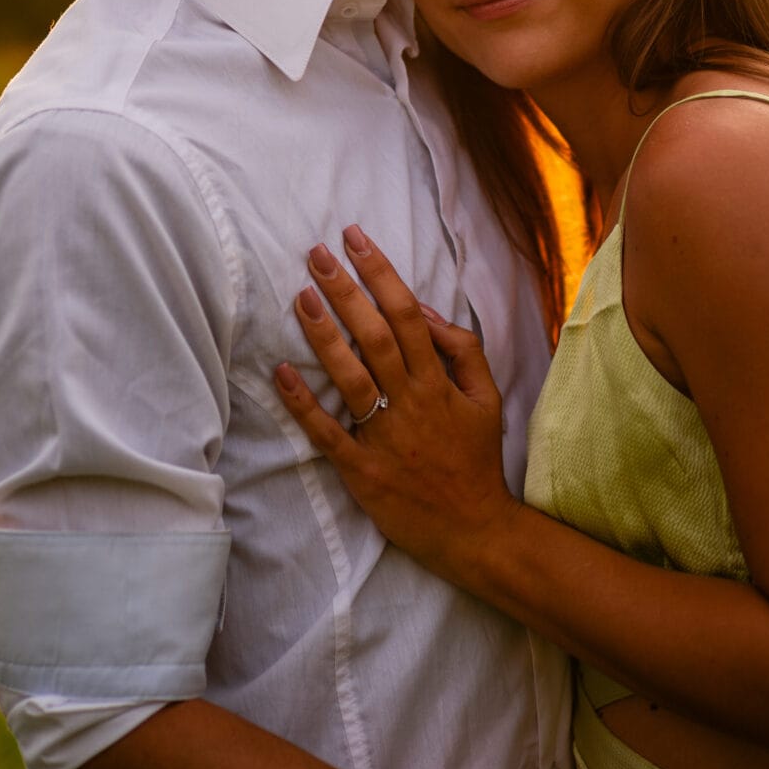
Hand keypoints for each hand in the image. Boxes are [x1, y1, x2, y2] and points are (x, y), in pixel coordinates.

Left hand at [274, 225, 515, 578]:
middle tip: (316, 254)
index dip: (380, 273)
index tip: (355, 239)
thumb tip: (427, 311)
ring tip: (301, 297)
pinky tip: (281, 372)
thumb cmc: (476, 460)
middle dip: (346, 290)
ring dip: (324, 335)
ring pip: (351, 377)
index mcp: (439, 382)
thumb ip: (463, 351)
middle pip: (375, 336)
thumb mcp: (487, 399)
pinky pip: (328, 432)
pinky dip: (304, 403)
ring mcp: (385, 436)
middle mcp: (411, 402)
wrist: (474, 529)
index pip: (407, 315)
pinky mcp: (361, 470)